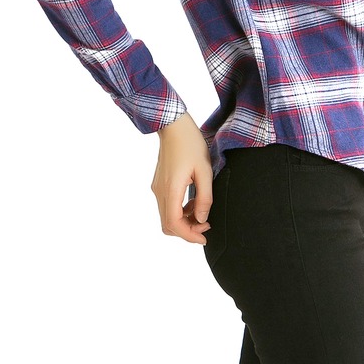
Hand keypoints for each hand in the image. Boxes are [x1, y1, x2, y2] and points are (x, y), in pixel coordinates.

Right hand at [151, 112, 212, 244]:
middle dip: (187, 231)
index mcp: (171, 189)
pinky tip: (193, 203)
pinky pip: (167, 206)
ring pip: (167, 217)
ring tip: (202, 213)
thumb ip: (204, 197)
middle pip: (168, 225)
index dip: (189, 235)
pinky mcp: (159, 184)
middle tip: (206, 226)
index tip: (205, 237)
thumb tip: (201, 219)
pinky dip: (179, 212)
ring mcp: (157, 188)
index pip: (174, 223)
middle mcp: (160, 191)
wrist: (174, 126)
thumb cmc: (191, 144)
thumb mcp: (205, 170)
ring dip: (183, 222)